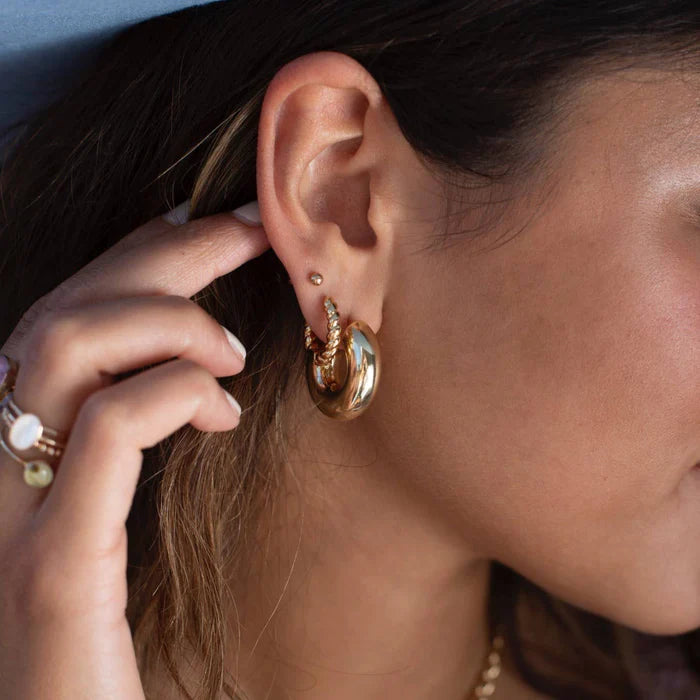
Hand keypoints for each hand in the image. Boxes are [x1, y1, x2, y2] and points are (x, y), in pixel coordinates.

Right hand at [0, 203, 269, 698]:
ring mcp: (12, 513)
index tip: (207, 221)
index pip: (65, 314)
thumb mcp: (126, 517)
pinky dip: (170, 395)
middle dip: (169, 254)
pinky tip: (220, 410)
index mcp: (20, 450)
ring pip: (66, 348)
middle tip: (254, 232)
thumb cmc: (116, 636)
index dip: (135, 254)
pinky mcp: (51, 567)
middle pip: (68, 310)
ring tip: (236, 353)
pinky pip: (104, 434)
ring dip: (169, 322)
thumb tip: (201, 374)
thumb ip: (138, 442)